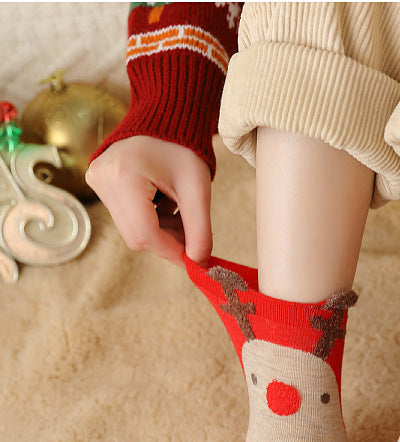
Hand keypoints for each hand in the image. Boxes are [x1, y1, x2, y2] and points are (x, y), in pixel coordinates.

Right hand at [85, 136, 212, 265]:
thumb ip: (200, 230)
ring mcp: (96, 180)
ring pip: (132, 230)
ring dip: (161, 232)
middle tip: (192, 235)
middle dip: (168, 242)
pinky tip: (165, 204)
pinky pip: (126, 218)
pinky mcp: (98, 182)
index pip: (146, 234)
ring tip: (180, 211)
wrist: (165, 117)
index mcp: (124, 175)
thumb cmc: (184, 149)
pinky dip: (150, 220)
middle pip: (136, 236)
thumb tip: (198, 264)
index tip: (195, 259)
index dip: (173, 252)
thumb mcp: (198, 191)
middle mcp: (102, 178)